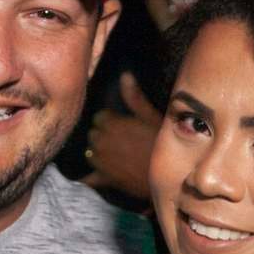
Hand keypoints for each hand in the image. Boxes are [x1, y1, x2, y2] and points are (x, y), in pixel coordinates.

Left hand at [82, 72, 163, 199]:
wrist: (167, 177)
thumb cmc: (161, 145)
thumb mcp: (151, 117)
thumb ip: (134, 97)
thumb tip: (125, 75)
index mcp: (112, 124)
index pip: (99, 117)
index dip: (110, 119)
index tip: (120, 123)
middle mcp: (101, 142)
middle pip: (93, 134)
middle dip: (102, 134)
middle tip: (119, 139)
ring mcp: (101, 161)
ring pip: (89, 152)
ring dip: (97, 151)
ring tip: (112, 154)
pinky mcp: (104, 179)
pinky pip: (88, 178)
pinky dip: (87, 178)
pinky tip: (86, 177)